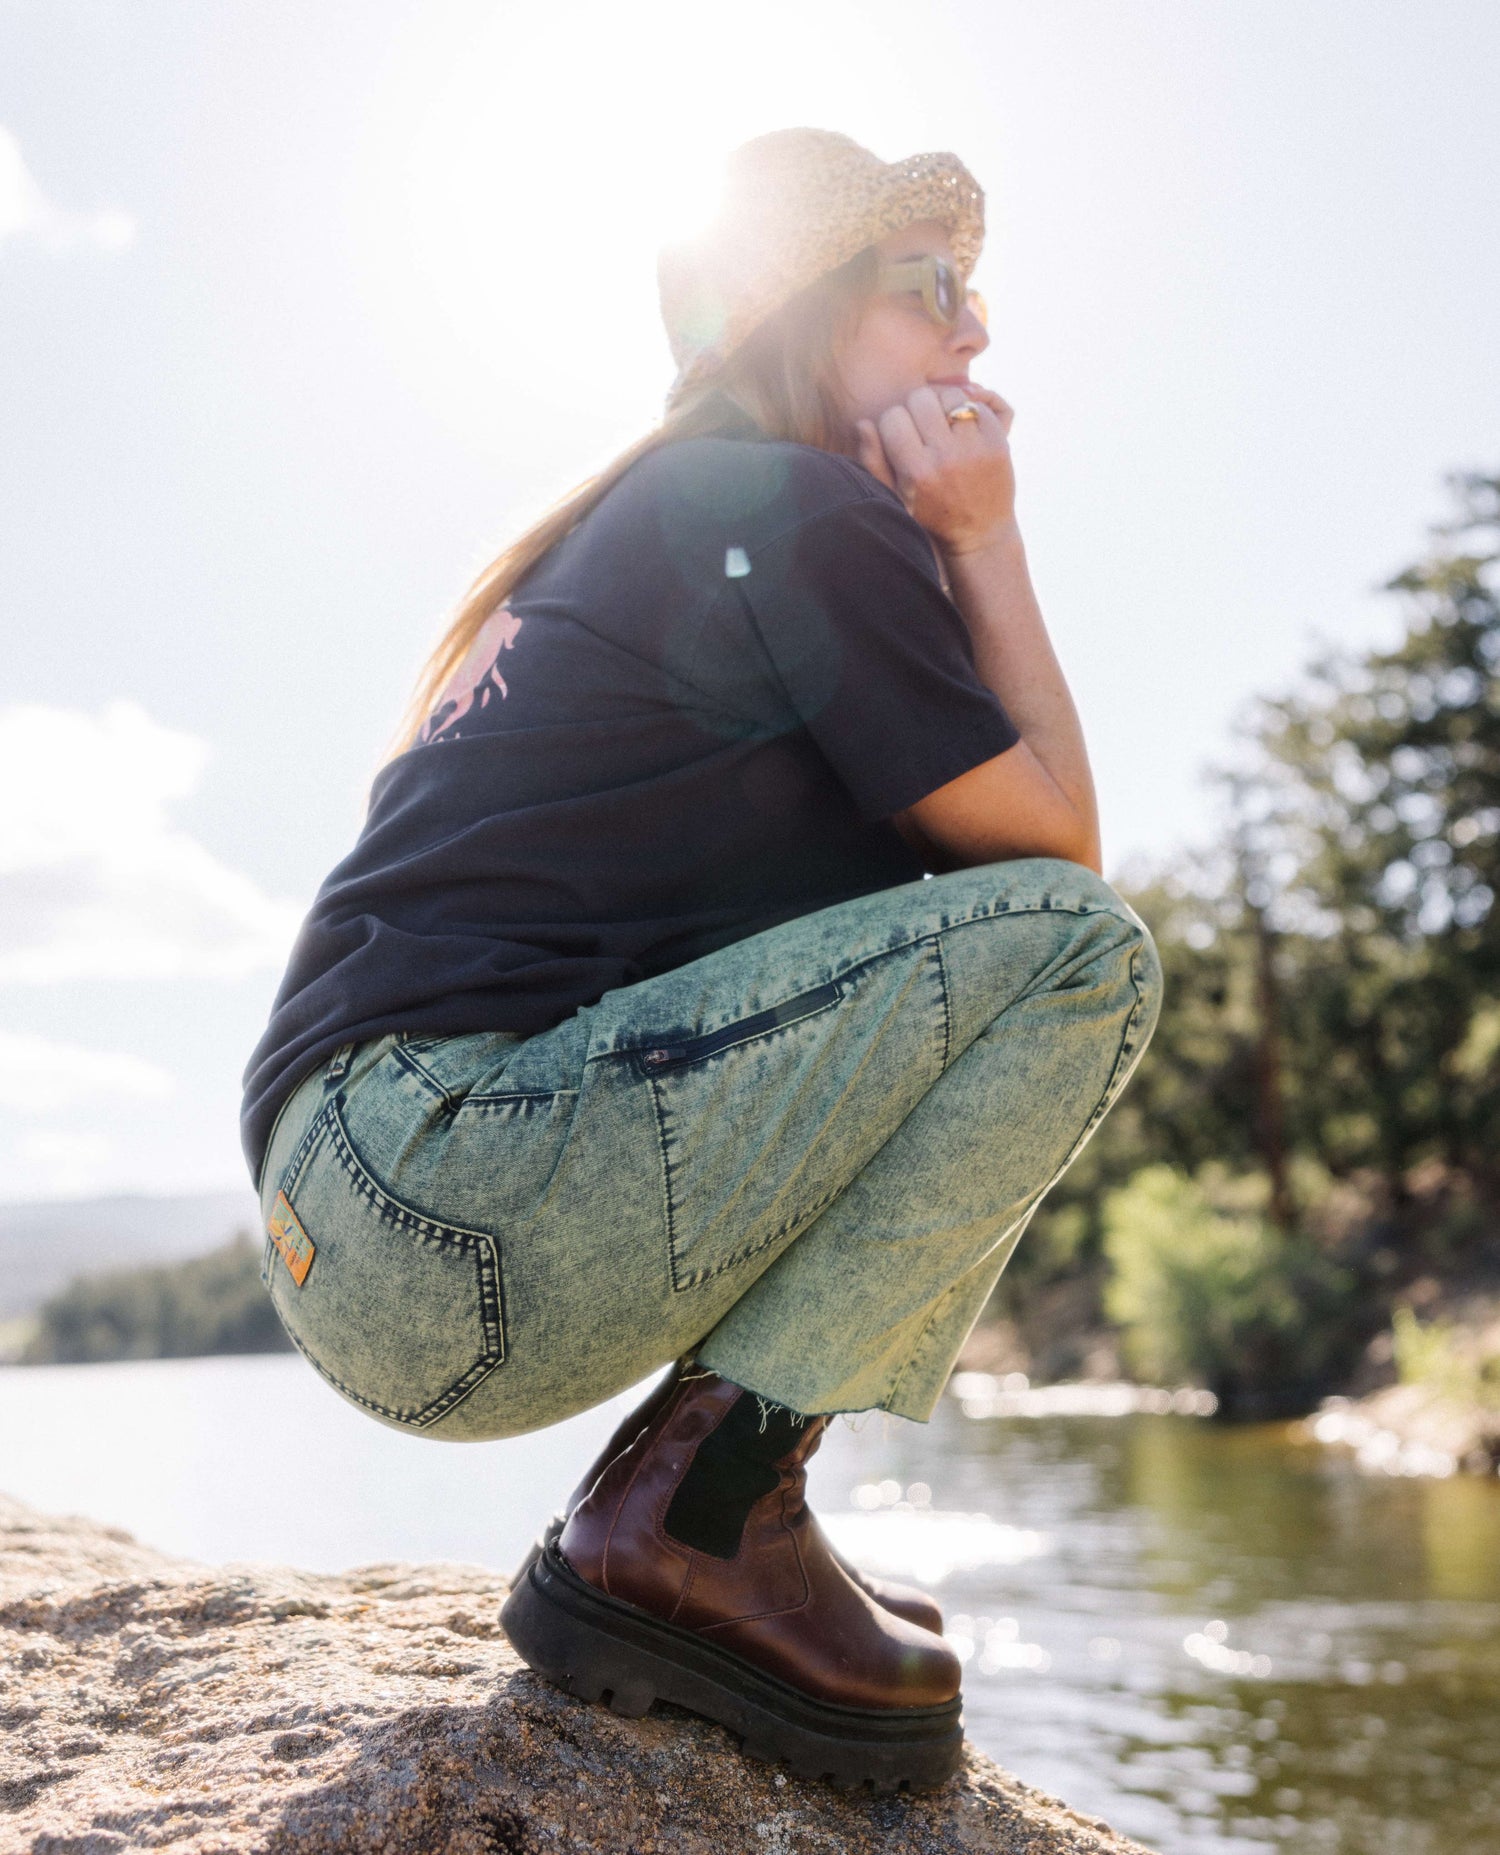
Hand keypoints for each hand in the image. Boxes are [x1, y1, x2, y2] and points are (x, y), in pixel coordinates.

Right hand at [854, 383, 1016, 557]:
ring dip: (943, 404)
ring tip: (942, 422)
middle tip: (921, 424)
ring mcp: (975, 449)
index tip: (899, 434)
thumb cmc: (931, 514)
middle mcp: (945, 458)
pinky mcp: (998, 443)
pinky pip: (979, 403)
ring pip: (950, 395)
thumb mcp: (895, 497)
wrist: (980, 533)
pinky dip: (970, 408)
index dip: (892, 422)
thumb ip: (873, 461)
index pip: (892, 417)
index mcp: (916, 472)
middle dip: (916, 408)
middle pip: (920, 398)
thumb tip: (863, 423)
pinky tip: (964, 426)